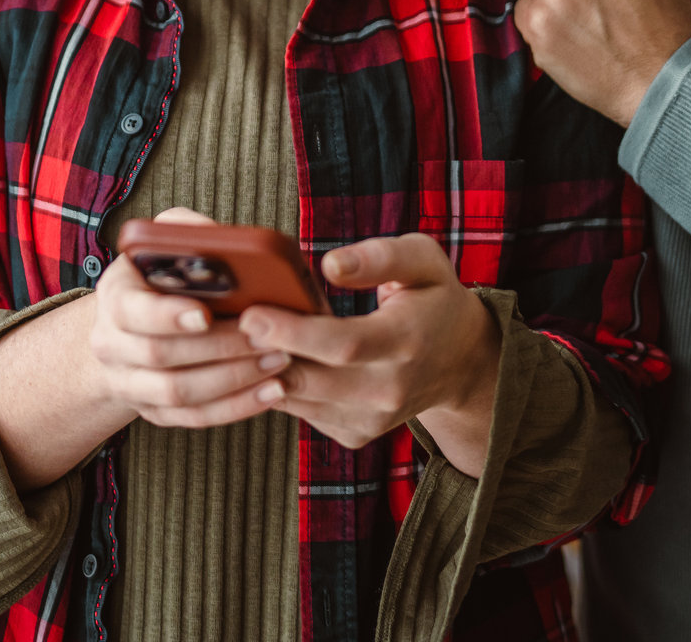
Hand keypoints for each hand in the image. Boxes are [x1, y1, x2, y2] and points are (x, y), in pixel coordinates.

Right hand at [86, 207, 288, 429]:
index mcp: (115, 296)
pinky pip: (193, 417)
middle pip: (161, 355)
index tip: (205, 314)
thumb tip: (219, 236)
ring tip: (278, 361)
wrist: (131, 324)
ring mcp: (129, 384)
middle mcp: (112, 345)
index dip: (167, 316)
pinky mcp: (154, 411)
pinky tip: (272, 392)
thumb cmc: (161, 272)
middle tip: (267, 335)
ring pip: (178, 393)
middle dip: (219, 347)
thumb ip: (186, 231)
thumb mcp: (165, 241)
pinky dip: (235, 408)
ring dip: (233, 380)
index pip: (132, 311)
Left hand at [240, 233, 500, 472]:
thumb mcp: (422, 259)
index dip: (293, 331)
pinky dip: (279, 384)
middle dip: (264, 352)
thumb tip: (328, 266)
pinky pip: (302, 411)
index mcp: (407, 340)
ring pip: (299, 399)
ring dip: (263, 370)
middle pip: (312, 378)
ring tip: (239, 337)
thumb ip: (378, 257)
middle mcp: (390, 389)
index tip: (251, 312)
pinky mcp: (355, 433)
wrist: (461, 360)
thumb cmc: (434, 297)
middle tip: (228, 323)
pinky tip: (270, 355)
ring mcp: (371, 419)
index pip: (343, 344)